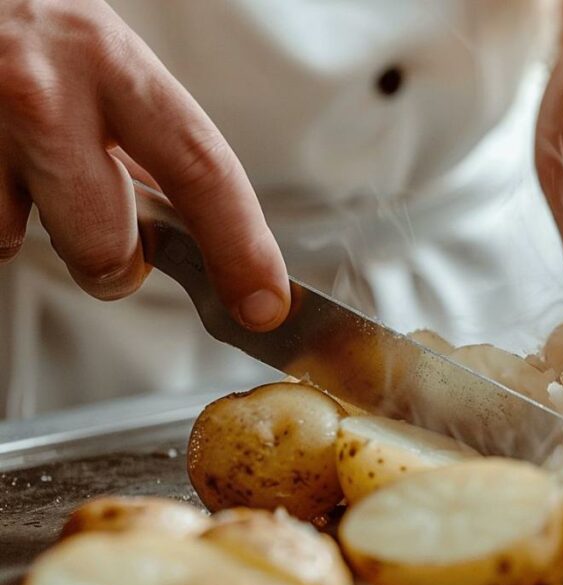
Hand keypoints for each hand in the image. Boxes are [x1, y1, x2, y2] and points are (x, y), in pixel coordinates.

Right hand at [0, 0, 288, 329]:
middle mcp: (44, 94)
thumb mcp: (105, 60)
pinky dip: (0, 215)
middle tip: (111, 237)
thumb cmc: (33, 32)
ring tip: (35, 173)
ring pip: (31, 245)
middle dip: (117, 264)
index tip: (262, 300)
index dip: (241, 247)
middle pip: (109, 245)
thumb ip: (149, 139)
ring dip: (44, 230)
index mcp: (112, 62)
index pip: (202, 171)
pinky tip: (2, 170)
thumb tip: (201, 229)